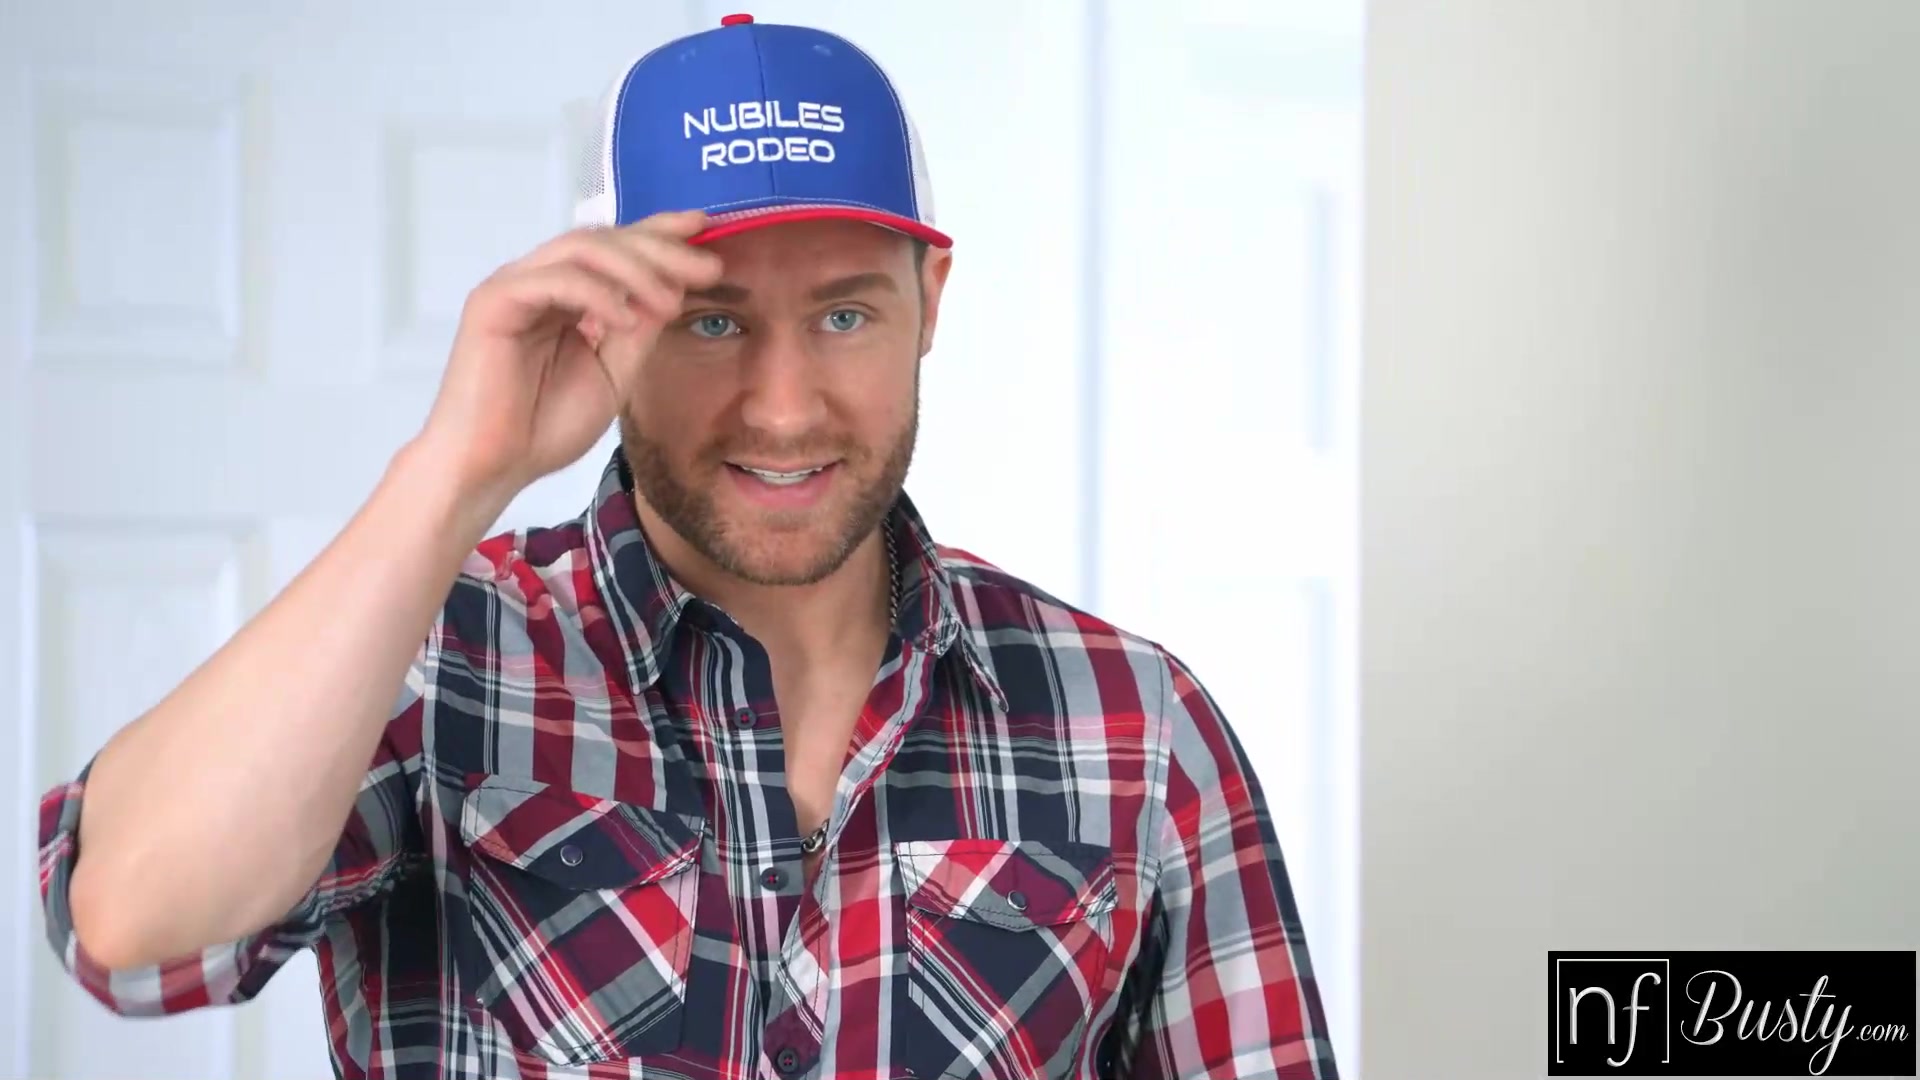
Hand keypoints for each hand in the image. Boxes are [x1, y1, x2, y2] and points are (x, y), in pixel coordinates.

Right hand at [416, 209, 721, 501]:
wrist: (494, 467)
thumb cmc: (544, 427)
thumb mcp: (614, 372)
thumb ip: (639, 329)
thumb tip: (674, 285)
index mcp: (566, 296)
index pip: (614, 249)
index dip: (659, 233)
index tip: (705, 229)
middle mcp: (539, 281)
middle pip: (603, 239)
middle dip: (660, 249)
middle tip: (706, 267)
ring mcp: (514, 287)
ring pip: (581, 249)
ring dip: (635, 269)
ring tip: (670, 301)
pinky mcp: (493, 301)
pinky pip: (554, 280)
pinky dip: (596, 294)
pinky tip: (625, 321)